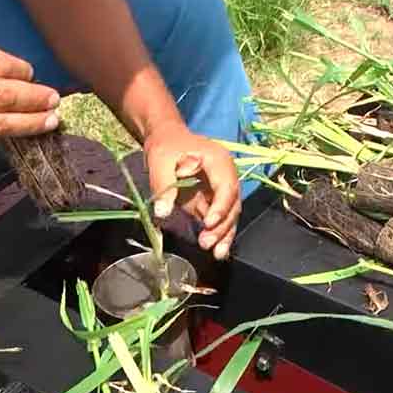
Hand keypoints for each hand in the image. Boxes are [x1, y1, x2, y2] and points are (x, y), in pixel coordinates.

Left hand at [144, 124, 240, 259]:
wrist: (167, 140)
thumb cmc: (166, 146)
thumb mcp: (160, 160)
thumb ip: (163, 185)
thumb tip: (163, 213)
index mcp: (219, 161)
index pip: (226, 186)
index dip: (220, 206)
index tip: (207, 222)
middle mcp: (227, 176)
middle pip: (232, 204)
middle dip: (223, 226)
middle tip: (206, 243)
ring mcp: (222, 190)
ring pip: (230, 215)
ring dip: (224, 235)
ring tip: (216, 253)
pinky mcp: (214, 201)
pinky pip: (221, 220)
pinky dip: (219, 234)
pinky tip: (216, 250)